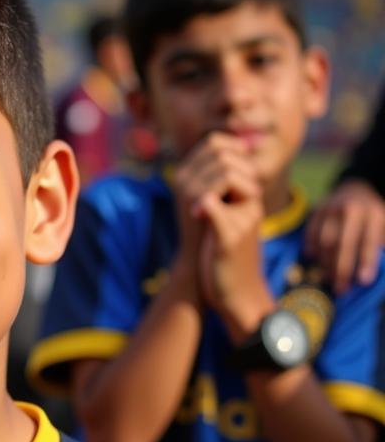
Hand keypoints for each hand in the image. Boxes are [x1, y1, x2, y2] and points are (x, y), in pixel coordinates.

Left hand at [176, 134, 272, 339]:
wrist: (235, 292)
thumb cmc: (222, 254)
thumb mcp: (218, 218)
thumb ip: (211, 192)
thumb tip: (194, 166)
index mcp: (247, 195)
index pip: (228, 149)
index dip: (206, 154)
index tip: (193, 177)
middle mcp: (249, 203)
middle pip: (227, 159)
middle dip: (202, 170)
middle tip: (191, 194)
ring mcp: (242, 219)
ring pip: (226, 176)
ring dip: (202, 186)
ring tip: (194, 206)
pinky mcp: (230, 239)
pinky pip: (216, 208)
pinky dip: (204, 204)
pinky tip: (196, 213)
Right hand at [304, 179, 384, 292]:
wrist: (355, 190)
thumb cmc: (372, 217)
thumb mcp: (383, 227)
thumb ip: (378, 245)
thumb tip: (371, 272)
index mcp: (374, 213)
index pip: (369, 240)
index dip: (367, 261)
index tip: (363, 281)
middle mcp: (352, 208)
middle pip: (344, 242)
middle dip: (342, 268)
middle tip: (341, 288)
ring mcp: (332, 208)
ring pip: (325, 240)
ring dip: (326, 263)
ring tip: (329, 279)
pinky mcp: (317, 210)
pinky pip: (311, 232)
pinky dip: (312, 248)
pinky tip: (315, 260)